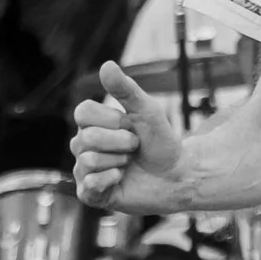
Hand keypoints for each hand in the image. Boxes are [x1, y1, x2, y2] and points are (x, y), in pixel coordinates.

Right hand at [70, 62, 186, 211]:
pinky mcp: (91, 194)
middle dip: (121, 142)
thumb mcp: (147, 111)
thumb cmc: (160, 142)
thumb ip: (125, 89)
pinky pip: (89, 185)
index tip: (130, 125)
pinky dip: (111, 180)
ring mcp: (85, 170)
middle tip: (135, 147)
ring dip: (119, 161)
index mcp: (93, 124)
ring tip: (129, 164)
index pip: (83, 112)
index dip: (111, 119)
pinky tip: (121, 179)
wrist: (177, 175)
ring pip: (89, 161)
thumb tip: (106, 65)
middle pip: (86, 138)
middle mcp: (84, 146)